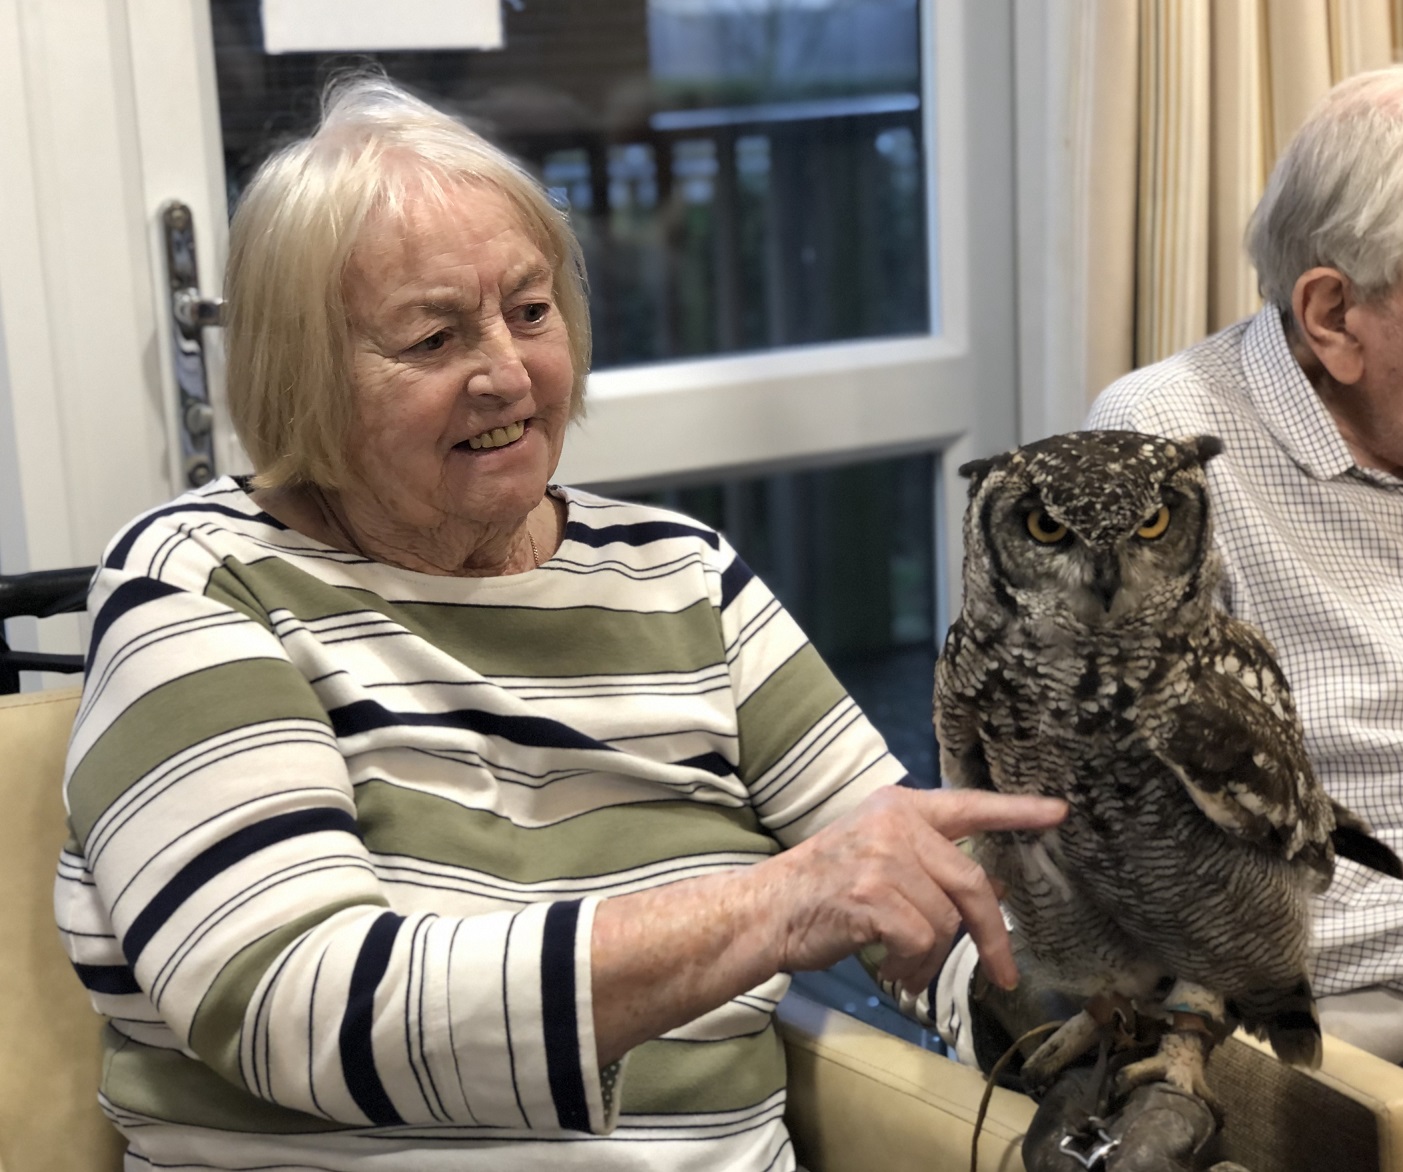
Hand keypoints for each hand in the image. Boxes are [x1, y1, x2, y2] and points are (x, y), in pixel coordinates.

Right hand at [590, 786, 1063, 1066]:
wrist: (764, 910)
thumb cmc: (819, 890)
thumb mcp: (876, 859)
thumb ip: (928, 864)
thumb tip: (994, 890)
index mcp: (898, 807)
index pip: (968, 805)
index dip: (1016, 812)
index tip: (1059, 814)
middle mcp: (895, 823)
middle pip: (972, 882)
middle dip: (994, 936)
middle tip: (1004, 974)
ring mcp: (884, 856)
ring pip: (946, 921)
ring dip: (931, 959)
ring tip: (903, 966)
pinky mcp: (875, 894)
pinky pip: (922, 942)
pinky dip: (912, 967)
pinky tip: (890, 969)